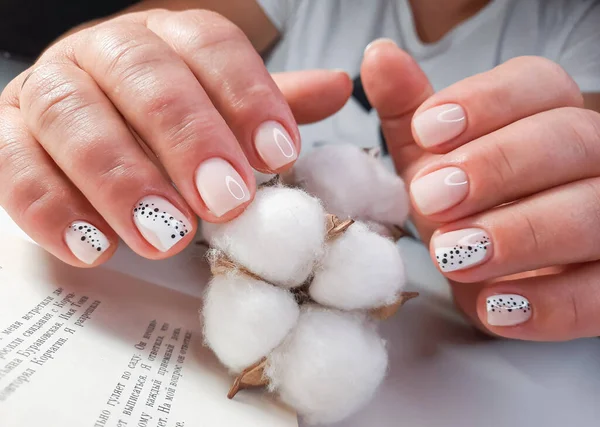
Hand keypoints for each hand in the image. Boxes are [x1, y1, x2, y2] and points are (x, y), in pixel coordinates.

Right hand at [0, 9, 351, 266]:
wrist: (82, 126)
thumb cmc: (162, 123)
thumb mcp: (220, 108)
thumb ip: (270, 101)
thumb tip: (337, 87)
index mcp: (165, 40)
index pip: (211, 47)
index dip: (248, 97)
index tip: (278, 155)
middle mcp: (104, 53)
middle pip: (145, 78)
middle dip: (189, 141)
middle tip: (225, 203)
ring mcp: (48, 90)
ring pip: (75, 118)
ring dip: (122, 179)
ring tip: (165, 235)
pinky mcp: (6, 136)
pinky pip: (14, 165)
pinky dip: (53, 208)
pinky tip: (96, 247)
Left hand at [361, 40, 599, 340]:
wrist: (497, 274)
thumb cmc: (466, 206)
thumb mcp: (431, 160)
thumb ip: (410, 112)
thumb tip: (378, 57)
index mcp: (545, 117)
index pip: (538, 85)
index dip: (484, 103)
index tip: (427, 131)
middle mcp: (592, 159)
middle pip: (571, 139)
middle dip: (498, 167)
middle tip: (432, 198)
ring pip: (594, 213)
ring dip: (520, 234)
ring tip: (454, 255)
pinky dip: (549, 305)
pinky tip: (494, 308)